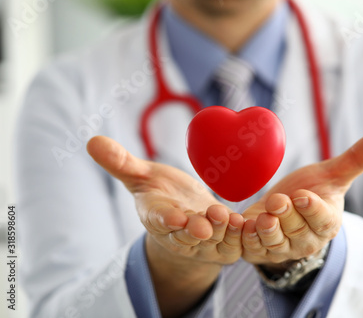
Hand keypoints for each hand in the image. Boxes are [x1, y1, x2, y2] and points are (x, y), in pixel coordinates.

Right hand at [86, 136, 243, 316]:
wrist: (186, 217)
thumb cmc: (161, 194)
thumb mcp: (142, 176)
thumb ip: (121, 162)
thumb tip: (91, 140)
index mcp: (158, 217)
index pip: (159, 219)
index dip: (165, 219)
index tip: (172, 216)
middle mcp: (180, 234)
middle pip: (187, 235)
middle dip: (194, 230)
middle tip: (203, 222)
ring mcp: (204, 242)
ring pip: (214, 240)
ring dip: (221, 231)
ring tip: (228, 217)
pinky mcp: (225, 243)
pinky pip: (235, 243)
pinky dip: (242, 235)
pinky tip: (251, 224)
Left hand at [241, 131, 362, 267]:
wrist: (283, 211)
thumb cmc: (310, 190)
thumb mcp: (332, 174)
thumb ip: (357, 158)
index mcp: (326, 222)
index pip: (323, 220)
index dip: (313, 210)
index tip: (304, 196)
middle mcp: (305, 240)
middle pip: (296, 230)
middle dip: (287, 215)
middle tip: (278, 200)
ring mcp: (282, 248)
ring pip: (274, 243)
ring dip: (266, 231)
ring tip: (262, 217)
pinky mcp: (259, 251)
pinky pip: (250, 249)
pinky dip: (244, 239)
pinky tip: (239, 225)